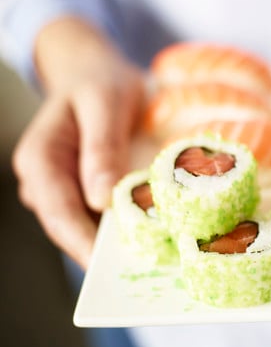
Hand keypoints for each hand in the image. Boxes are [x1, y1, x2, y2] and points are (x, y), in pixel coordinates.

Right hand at [12, 17, 143, 268]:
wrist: (96, 72)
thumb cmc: (99, 82)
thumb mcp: (104, 104)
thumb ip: (101, 148)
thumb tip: (101, 200)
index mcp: (40, 160)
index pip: (59, 213)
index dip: (83, 244)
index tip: (112, 270)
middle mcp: (46, 181)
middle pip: (72, 227)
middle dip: (104, 253)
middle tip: (144, 274)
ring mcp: (64, 188)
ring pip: (88, 225)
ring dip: (118, 243)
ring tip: (154, 261)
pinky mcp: (86, 189)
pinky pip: (102, 214)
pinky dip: (125, 225)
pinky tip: (155, 235)